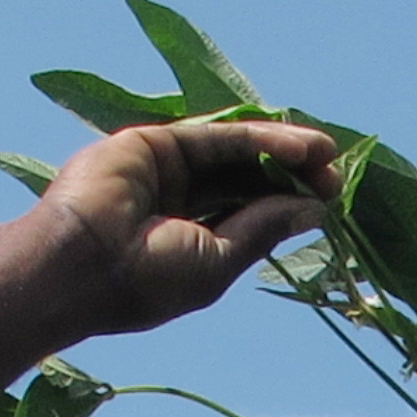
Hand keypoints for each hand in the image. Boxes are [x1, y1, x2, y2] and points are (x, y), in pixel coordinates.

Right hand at [36, 119, 338, 335]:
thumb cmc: (147, 280)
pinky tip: (298, 145)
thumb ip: (262, 229)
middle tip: (337, 173)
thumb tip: (314, 210)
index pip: (252, 216)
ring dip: (282, 151)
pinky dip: (257, 137)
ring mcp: (166, 173)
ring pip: (235, 155)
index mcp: (193, 245)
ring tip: (326, 153)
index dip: (291, 205)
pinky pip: (217, 136)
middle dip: (292, 175)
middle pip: (247, 181)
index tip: (332, 200)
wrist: (79, 264)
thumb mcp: (219, 260)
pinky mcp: (155, 144)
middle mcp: (181, 207)